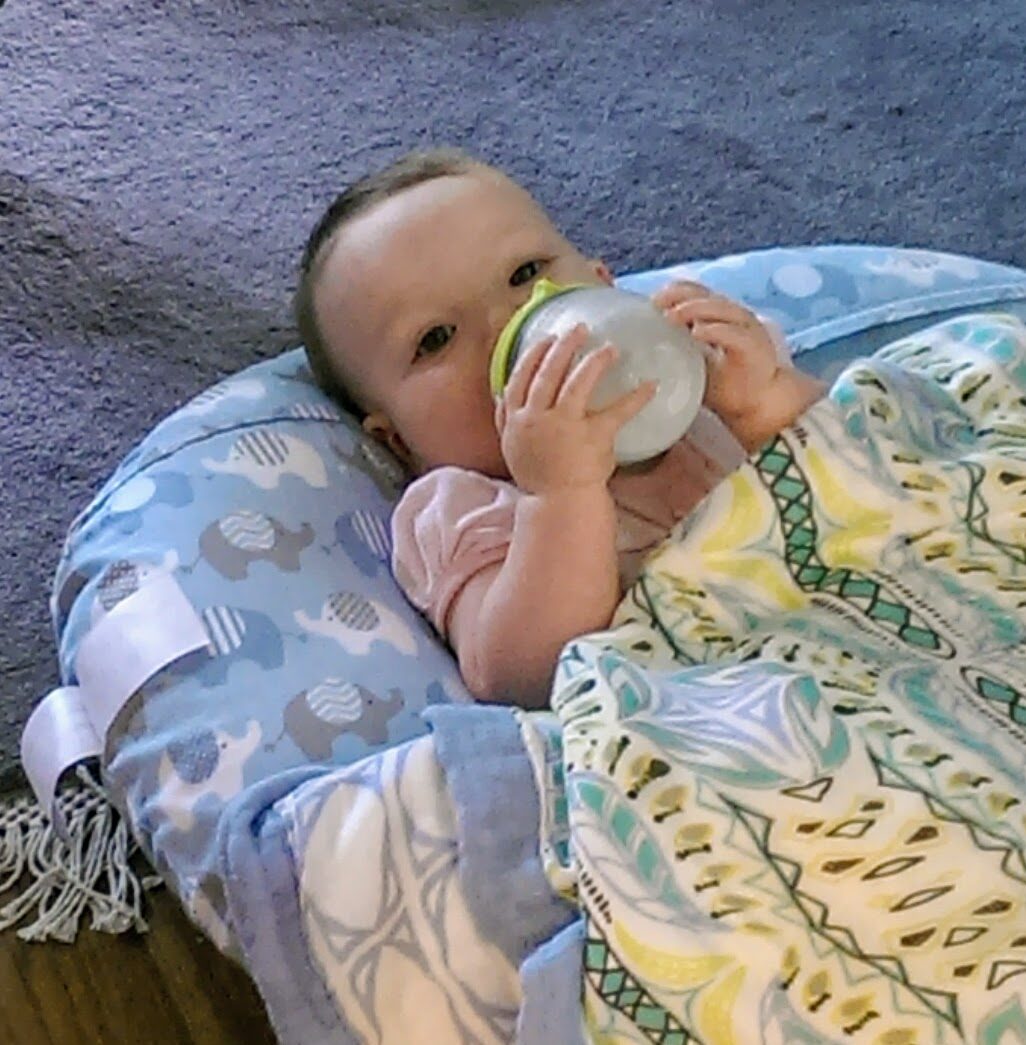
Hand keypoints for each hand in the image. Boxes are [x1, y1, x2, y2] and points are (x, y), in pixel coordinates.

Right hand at [496, 324, 655, 495]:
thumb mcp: (511, 446)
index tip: (546, 338)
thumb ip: (505, 418)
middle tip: (580, 329)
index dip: (533, 355)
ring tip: (609, 348)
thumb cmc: (539, 476)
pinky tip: (651, 386)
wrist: (558, 505)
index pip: (519, 378)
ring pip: (576, 382)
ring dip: (594, 360)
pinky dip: (636, 397)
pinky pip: (616, 412)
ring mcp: (563, 427)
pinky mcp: (591, 437)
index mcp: (515, 420)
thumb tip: (501, 393)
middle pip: (547, 373)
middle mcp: (535, 419)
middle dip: (564, 346)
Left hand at [653, 281, 824, 449]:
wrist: (756, 405)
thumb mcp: (693, 362)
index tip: (651, 302)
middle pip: (705, 295)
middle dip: (679, 296)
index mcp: (718, 316)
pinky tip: (697, 332)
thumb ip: (678, 347)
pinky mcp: (755, 345)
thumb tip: (647, 342)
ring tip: (672, 316)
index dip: (674, 292)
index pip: (696, 293)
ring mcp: (746, 329)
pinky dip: (715, 330)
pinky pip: (733, 333)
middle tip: (657, 304)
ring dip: (694, 309)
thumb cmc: (725, 384)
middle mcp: (733, 317)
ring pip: (720, 308)